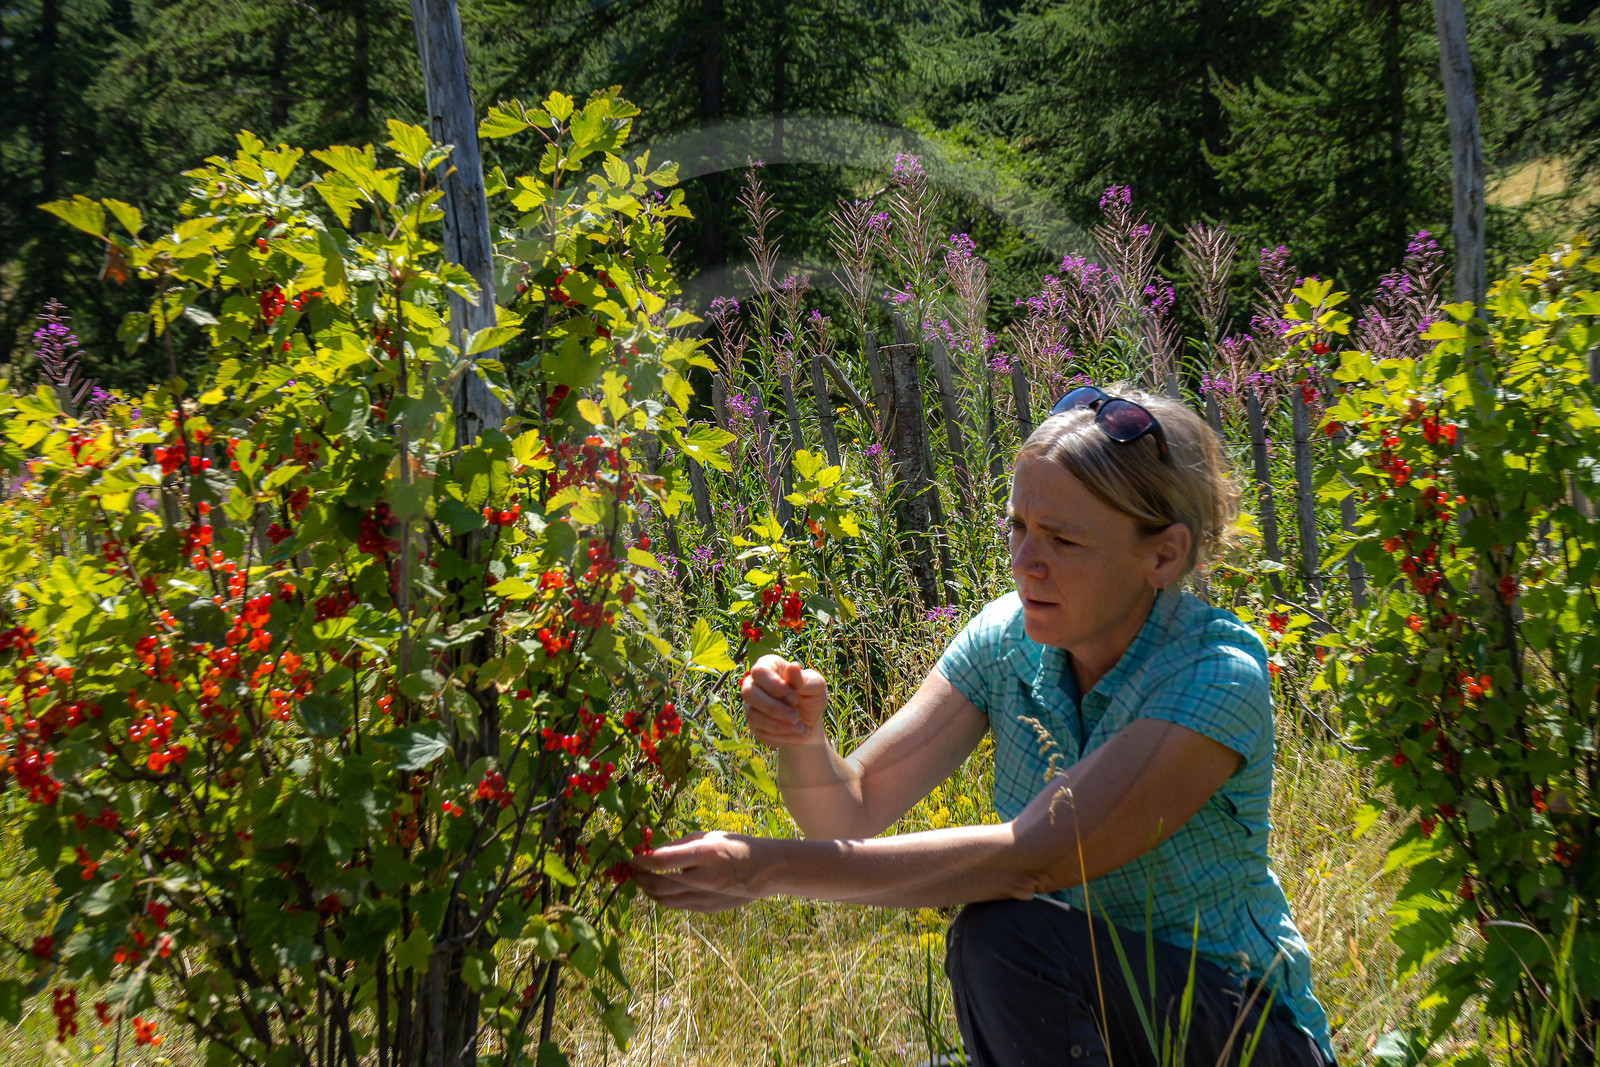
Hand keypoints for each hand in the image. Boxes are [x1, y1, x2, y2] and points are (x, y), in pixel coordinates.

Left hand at [630, 831, 765, 912]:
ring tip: (641, 879)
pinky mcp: (705, 909)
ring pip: (664, 899)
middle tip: (631, 870)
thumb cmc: (735, 847)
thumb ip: (680, 844)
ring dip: (647, 890)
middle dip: (639, 878)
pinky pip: (676, 905)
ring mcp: (705, 897)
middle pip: (658, 884)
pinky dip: (662, 897)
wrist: (766, 871)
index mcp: (705, 854)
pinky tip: (659, 888)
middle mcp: (703, 878)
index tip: (631, 857)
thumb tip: (652, 852)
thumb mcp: (709, 836)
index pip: (662, 861)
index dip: (641, 860)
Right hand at [741, 654, 827, 746]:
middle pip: (748, 692)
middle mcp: (754, 683)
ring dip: (778, 725)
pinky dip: (781, 736)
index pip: (759, 672)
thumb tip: (793, 666)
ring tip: (800, 728)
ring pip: (752, 715)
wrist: (809, 722)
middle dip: (773, 708)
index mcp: (769, 666)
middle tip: (795, 716)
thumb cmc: (812, 697)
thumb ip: (804, 679)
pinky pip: (759, 732)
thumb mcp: (815, 687)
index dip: (775, 686)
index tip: (794, 698)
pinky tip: (796, 733)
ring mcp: (751, 704)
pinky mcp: (753, 724)